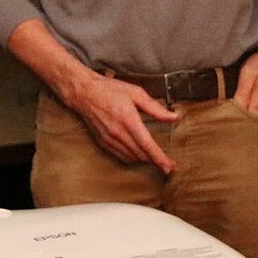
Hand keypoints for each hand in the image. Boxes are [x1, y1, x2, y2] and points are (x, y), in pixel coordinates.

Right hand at [63, 73, 178, 173]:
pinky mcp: (103, 141)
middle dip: (156, 161)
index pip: (147, 145)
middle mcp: (118, 133)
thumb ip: (155, 107)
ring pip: (131, 157)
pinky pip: (120, 156)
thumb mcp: (135, 93)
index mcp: (128, 120)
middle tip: (168, 162)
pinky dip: (131, 157)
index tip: (170, 167)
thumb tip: (173, 117)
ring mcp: (109, 139)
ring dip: (144, 159)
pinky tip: (137, 153)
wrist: (84, 92)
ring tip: (153, 156)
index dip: (160, 158)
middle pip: (141, 155)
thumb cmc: (108, 90)